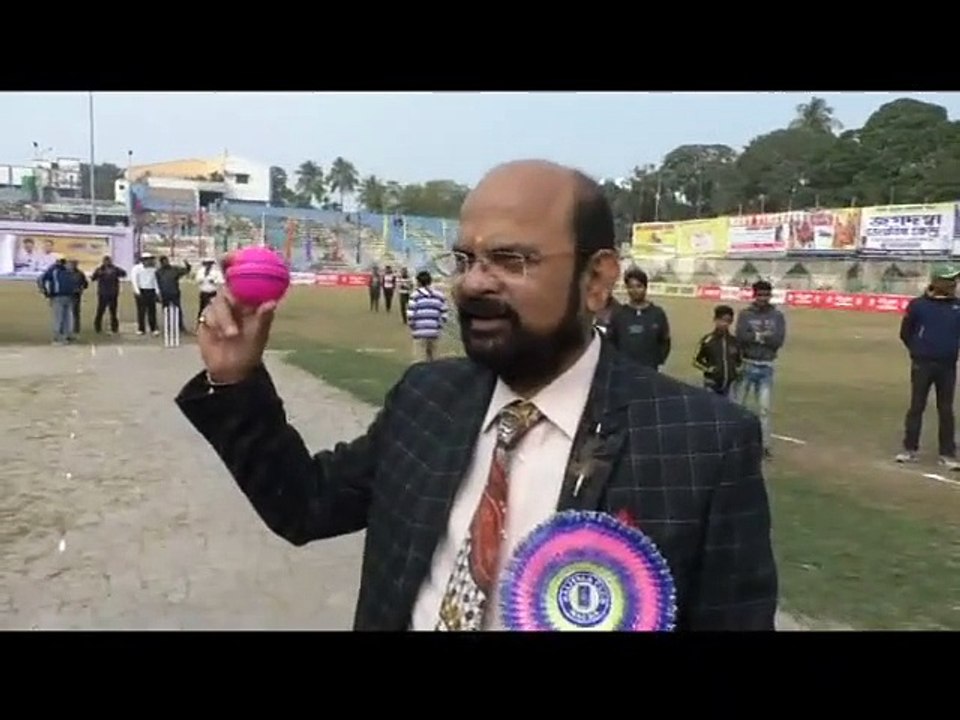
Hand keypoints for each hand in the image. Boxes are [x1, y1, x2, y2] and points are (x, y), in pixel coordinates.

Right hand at [197, 255, 276, 384]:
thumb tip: (271, 302)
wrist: (231, 369)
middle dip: (225, 279)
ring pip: (219, 301)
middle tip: (226, 270)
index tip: (238, 255)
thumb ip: (263, 318)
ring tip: (232, 334)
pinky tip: (220, 336)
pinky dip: (215, 324)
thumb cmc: (250, 351)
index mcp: (251, 302)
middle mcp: (236, 302)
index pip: (247, 279)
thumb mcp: (259, 335)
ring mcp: (221, 310)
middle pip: (228, 284)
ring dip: (225, 317)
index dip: (241, 264)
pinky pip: (209, 314)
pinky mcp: (207, 319)